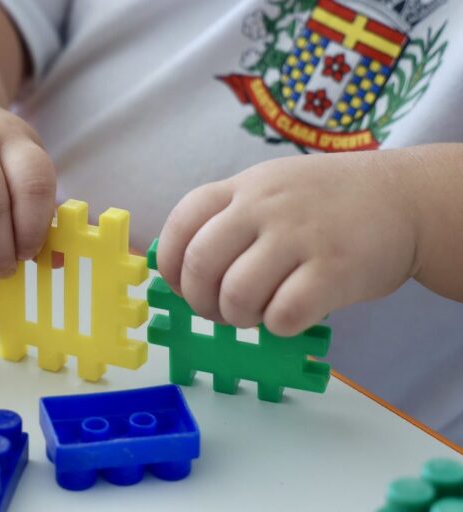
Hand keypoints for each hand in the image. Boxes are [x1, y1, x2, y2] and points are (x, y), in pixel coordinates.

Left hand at [156, 150, 419, 335]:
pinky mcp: (334, 269)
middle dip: (200, 302)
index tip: (180, 286)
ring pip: (236, 294)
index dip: (169, 265)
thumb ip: (229, 220)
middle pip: (199, 264)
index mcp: (243, 187)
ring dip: (239, 317)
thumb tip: (185, 277)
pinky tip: (290, 316)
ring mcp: (299, 236)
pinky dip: (278, 327)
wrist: (403, 198)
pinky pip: (283, 315)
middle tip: (219, 312)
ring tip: (258, 314)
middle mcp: (264, 207)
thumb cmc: (325, 203)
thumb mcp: (270, 189)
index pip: (180, 224)